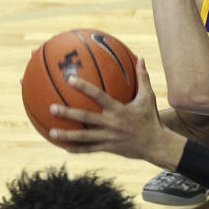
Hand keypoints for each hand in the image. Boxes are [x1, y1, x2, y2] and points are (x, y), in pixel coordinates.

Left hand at [49, 58, 178, 165]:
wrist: (156, 144)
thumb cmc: (151, 118)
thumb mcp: (148, 97)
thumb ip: (142, 78)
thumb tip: (141, 58)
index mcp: (119, 109)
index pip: (98, 96)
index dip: (84, 87)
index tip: (70, 79)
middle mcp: (112, 124)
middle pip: (86, 118)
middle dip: (68, 113)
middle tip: (51, 108)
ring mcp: (109, 138)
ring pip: (84, 137)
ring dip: (67, 135)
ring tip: (51, 132)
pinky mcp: (108, 148)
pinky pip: (90, 149)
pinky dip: (78, 149)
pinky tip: (65, 148)